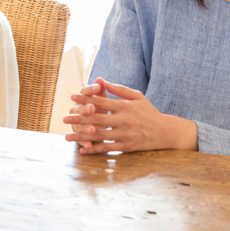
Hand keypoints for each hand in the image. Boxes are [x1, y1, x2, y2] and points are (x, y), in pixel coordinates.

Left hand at [63, 77, 197, 154]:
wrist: (165, 132)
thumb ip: (119, 89)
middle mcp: (124, 120)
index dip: (85, 99)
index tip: (72, 97)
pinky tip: (82, 150)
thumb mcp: (137, 96)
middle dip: (78, 118)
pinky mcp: (126, 146)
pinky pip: (107, 148)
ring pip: (98, 135)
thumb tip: (102, 81)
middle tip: (64, 117)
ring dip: (81, 136)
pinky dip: (93, 150)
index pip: (101, 101)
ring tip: (66, 136)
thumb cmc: (149, 112)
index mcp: (125, 106)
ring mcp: (125, 134)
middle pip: (96, 119)